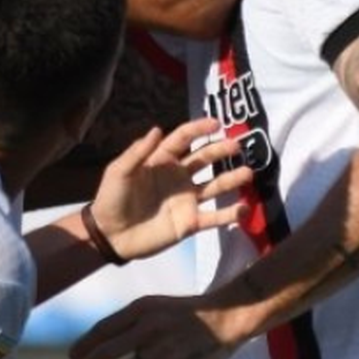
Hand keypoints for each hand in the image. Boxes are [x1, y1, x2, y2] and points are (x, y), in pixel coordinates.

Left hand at [69, 292, 245, 358]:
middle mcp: (147, 326)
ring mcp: (161, 347)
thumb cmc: (188, 314)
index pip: (103, 328)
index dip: (84, 344)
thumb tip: (104, 339)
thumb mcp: (157, 306)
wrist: (226, 316)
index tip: (73, 356)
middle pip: (106, 351)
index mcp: (141, 309)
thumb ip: (133, 321)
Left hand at [89, 118, 251, 262]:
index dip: (199, 129)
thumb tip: (158, 128)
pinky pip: (213, 217)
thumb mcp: (119, 171)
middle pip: (204, 159)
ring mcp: (186, 200)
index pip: (183, 139)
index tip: (216, 123)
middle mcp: (178, 177)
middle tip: (237, 145)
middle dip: (221, 150)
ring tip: (248, 173)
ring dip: (232, 179)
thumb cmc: (111, 199)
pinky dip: (230, 214)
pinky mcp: (189, 223)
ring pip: (214, 186)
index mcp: (161, 160)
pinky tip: (244, 209)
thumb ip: (138, 152)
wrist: (110, 235)